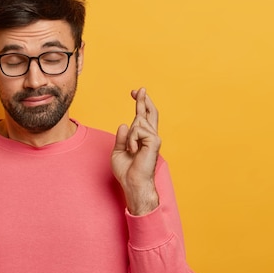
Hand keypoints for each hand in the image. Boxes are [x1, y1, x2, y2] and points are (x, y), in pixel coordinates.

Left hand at [111, 87, 160, 214]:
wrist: (133, 183)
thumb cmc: (126, 171)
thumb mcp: (119, 151)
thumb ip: (121, 138)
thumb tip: (123, 124)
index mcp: (143, 138)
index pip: (143, 117)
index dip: (141, 103)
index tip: (135, 93)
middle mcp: (151, 136)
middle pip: (149, 112)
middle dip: (143, 99)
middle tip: (138, 89)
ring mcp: (154, 138)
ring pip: (137, 122)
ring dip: (129, 136)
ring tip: (131, 150)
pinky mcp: (155, 141)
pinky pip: (137, 130)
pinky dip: (131, 140)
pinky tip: (134, 151)